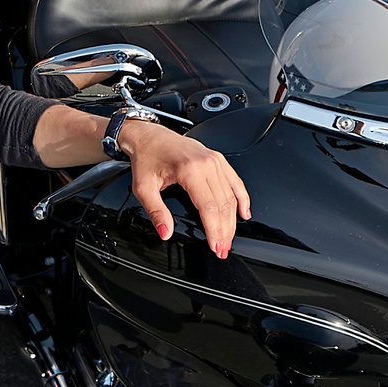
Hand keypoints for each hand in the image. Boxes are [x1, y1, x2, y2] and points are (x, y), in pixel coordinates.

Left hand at [120, 119, 250, 258]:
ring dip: (232, 220)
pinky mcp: (217, 159)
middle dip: (225, 231)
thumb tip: (165, 232)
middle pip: (223, 204)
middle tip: (222, 250)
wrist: (148, 136)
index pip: (209, 207)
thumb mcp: (143, 188)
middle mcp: (206, 164)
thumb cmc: (146, 158)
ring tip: (228, 239)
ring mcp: (214, 160)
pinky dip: (242, 198)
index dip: (214, 230)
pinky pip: (235, 181)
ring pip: (231, 196)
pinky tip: (244, 213)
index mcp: (189, 170)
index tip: (215, 246)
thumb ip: (156, 212)